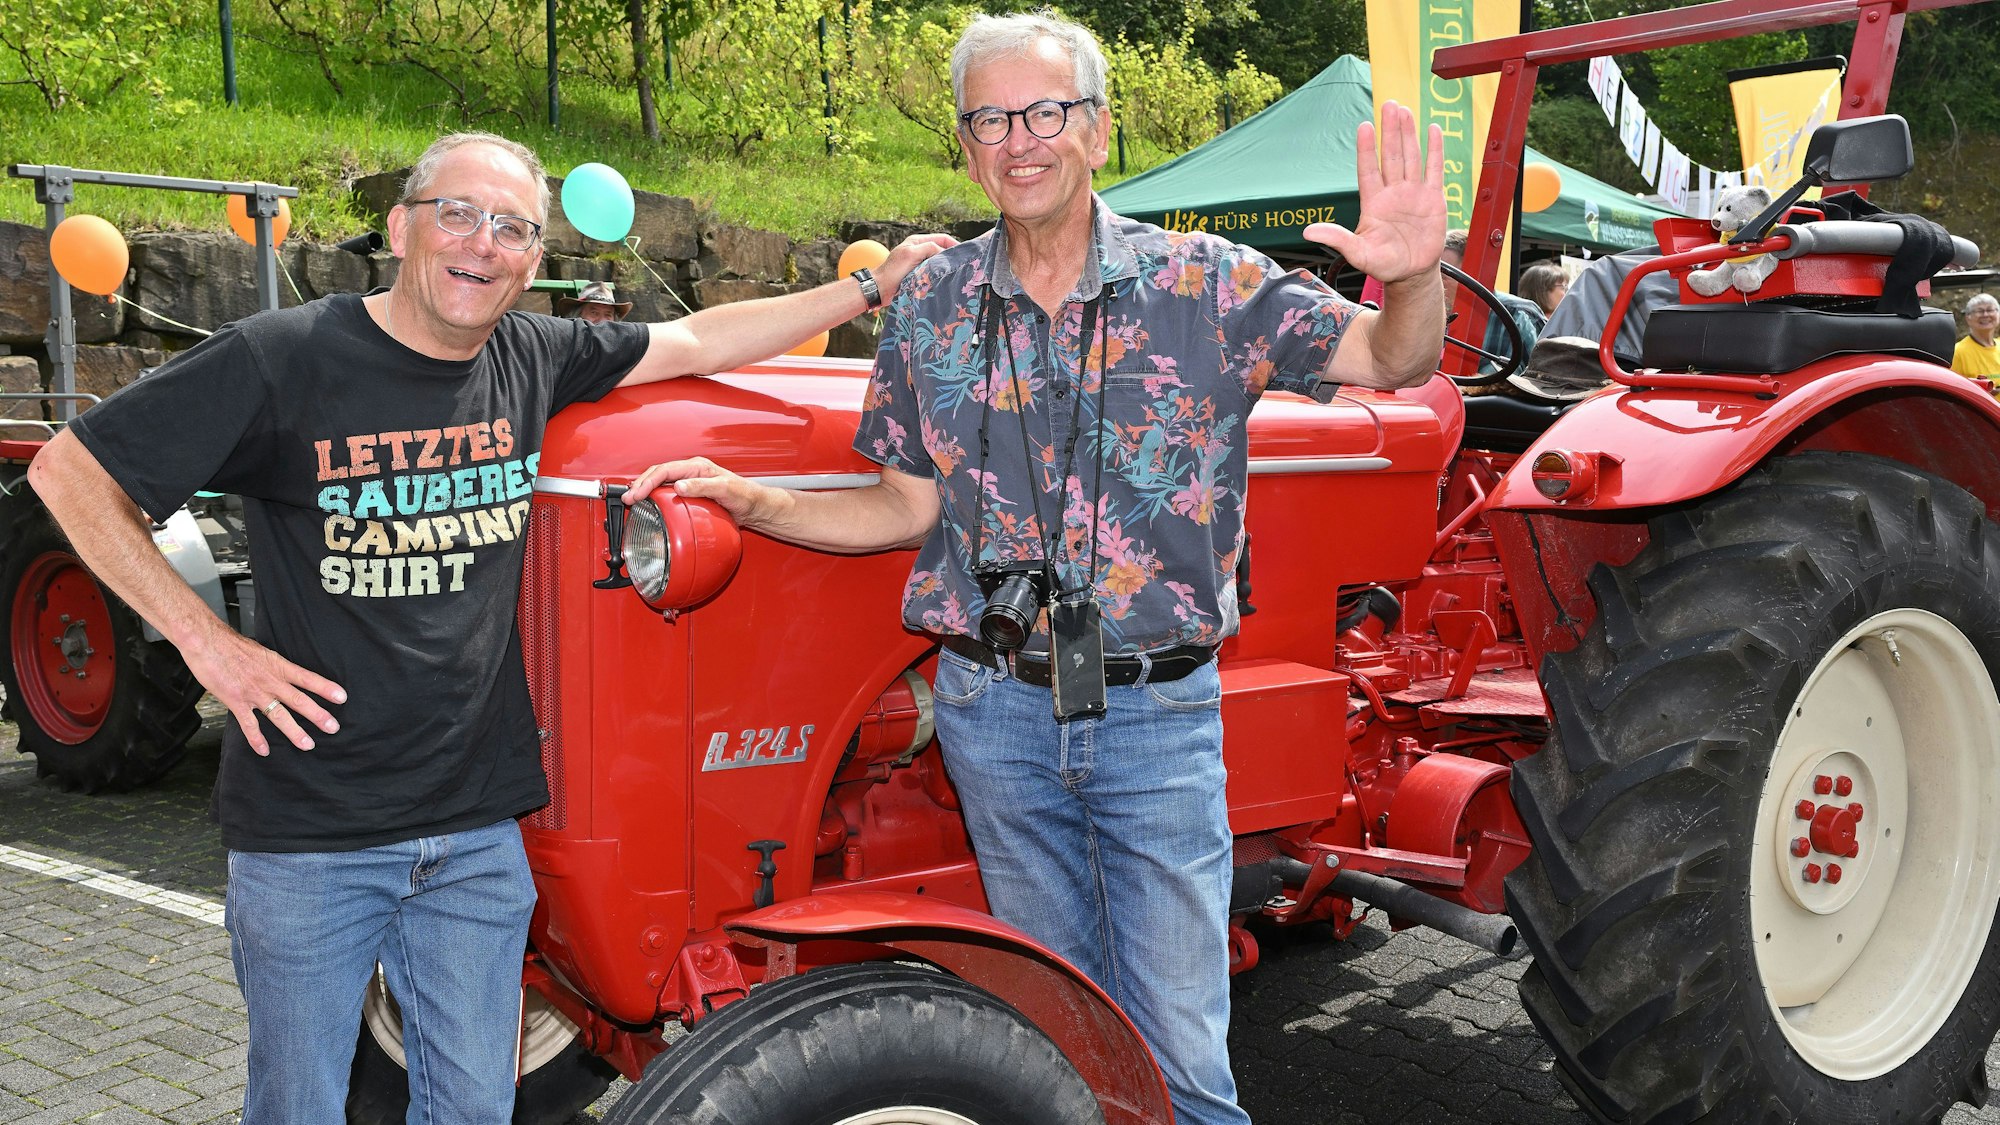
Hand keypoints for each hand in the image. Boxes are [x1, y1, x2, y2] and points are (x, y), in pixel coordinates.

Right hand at [179, 617, 344, 755]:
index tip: (342, 697)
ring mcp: (254, 693)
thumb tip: (283, 673)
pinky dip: (257, 739)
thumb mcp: (261, 651)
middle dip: (318, 715)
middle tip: (333, 727)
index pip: (308, 678)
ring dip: (295, 732)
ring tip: (308, 744)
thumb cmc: (232, 645)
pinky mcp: (237, 702)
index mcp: (278, 666)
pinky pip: (250, 725)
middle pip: (299, 701)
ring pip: (279, 716)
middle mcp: (270, 681)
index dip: (325, 688)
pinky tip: (264, 750)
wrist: (207, 642)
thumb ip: (273, 666)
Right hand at [624, 456, 781, 526]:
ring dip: (645, 490)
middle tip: (627, 499)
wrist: (755, 506)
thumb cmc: (744, 495)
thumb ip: (702, 486)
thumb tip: (679, 486)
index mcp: (697, 467)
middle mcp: (691, 472)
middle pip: (658, 474)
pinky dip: (655, 498)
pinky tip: (648, 506)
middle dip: (640, 484)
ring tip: (632, 501)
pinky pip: (668, 493)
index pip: (665, 470)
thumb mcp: (725, 489)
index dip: (648, 481)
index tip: (637, 493)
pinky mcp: (691, 494)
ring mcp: (690, 483)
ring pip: (661, 483)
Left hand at [874, 233, 957, 300]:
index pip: (942, 239)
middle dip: (951, 257)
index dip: (954, 245)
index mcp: (918, 242)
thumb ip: (929, 248)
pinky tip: (945, 281)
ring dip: (945, 268)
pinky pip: (933, 274)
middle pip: (942, 251)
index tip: (964, 255)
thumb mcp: (911, 254)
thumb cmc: (892, 271)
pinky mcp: (919, 276)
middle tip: (962, 266)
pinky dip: (939, 276)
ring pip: (939, 263)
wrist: (880, 289)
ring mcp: (920, 264)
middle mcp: (920, 251)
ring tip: (955, 274)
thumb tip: (945, 253)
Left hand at [1302, 101, 1444, 284]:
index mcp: (1373, 202)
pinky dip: (1435, 150)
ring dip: (1408, 134)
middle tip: (1389, 104)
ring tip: (1405, 111)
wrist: (1412, 274)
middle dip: (1390, 131)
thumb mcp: (1358, 254)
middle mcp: (1393, 192)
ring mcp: (1413, 193)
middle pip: (1391, 155)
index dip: (1367, 148)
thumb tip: (1308, 232)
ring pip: (1411, 157)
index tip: (1364, 126)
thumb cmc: (1384, 264)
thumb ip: (1337, 240)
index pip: (1368, 169)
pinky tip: (1433, 129)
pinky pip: (1434, 169)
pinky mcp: (1433, 198)